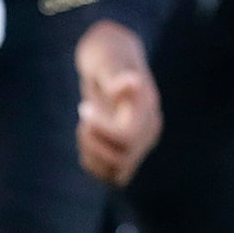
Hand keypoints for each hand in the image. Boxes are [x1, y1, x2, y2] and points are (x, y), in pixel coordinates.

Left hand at [75, 19, 162, 186]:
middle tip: (83, 114)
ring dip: (92, 154)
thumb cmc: (107, 57)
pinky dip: (94, 164)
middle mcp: (150, 130)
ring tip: (83, 127)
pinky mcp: (128, 154)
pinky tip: (86, 140)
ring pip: (118, 171)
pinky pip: (113, 175)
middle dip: (93, 141)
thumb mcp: (107, 60)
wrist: (111, 61)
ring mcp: (140, 144)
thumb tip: (133, 82)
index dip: (101, 129)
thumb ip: (117, 74)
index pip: (128, 136)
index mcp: (148, 107)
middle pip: (123, 158)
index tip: (83, 107)